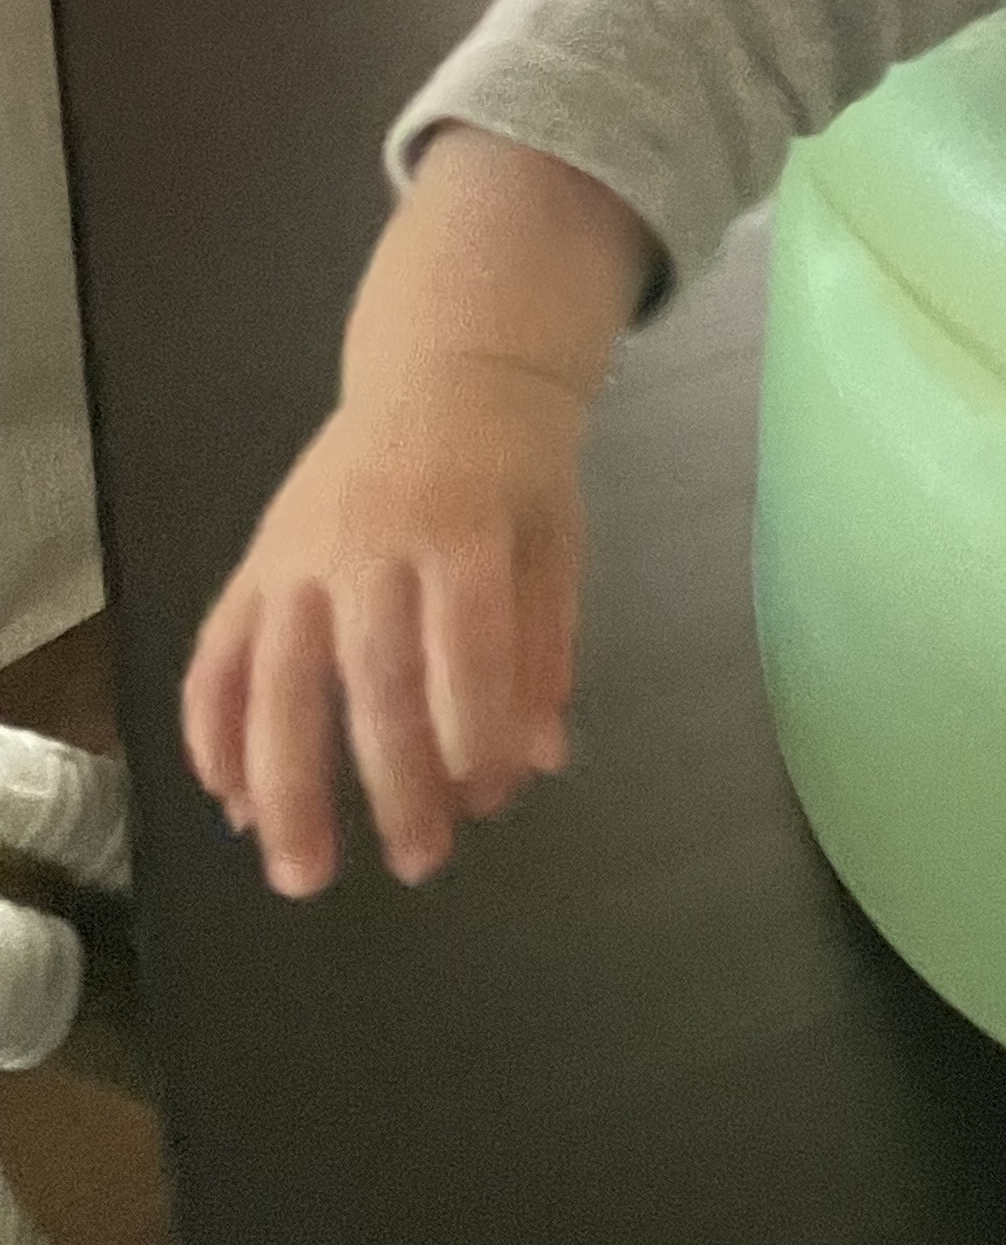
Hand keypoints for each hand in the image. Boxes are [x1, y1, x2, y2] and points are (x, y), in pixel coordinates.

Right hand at [181, 126, 649, 895]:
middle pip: (373, 674)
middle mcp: (371, 537)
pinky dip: (213, 731)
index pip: (465, 641)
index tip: (483, 802)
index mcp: (462, 524)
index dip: (473, 725)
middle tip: (417, 864)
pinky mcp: (255, 560)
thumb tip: (537, 762)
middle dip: (393, 779)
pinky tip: (229, 801)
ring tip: (299, 873)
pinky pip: (217, 653)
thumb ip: (544, 648)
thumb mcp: (554, 539)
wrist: (448, 371)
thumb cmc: (516, 469)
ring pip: (277, 677)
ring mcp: (299, 550)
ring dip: (284, 783)